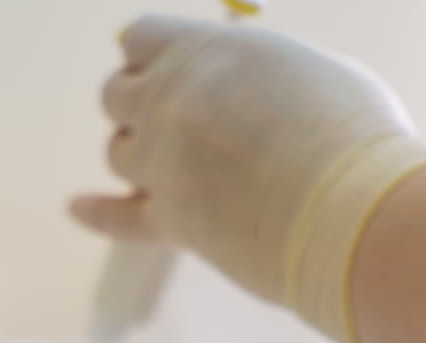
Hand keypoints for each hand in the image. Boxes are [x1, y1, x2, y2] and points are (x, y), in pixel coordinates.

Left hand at [72, 15, 425, 342]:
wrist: (346, 208)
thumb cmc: (350, 132)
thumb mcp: (305, 68)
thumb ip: (256, 71)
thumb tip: (245, 87)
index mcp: (200, 50)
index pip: (140, 37)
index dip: (149, 51)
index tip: (162, 63)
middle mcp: (167, 100)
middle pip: (117, 95)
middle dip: (138, 102)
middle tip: (172, 118)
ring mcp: (161, 163)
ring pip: (117, 151)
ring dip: (135, 153)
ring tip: (170, 161)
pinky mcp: (168, 221)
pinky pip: (116, 216)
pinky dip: (95, 212)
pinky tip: (75, 207)